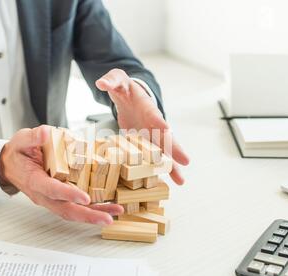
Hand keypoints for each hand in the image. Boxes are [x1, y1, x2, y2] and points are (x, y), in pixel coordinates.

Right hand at [0, 125, 122, 224]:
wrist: (10, 166)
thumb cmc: (18, 153)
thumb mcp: (21, 140)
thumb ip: (33, 137)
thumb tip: (45, 132)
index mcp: (35, 180)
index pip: (52, 190)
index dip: (68, 194)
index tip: (84, 197)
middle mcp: (44, 195)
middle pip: (66, 210)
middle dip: (88, 215)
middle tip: (107, 218)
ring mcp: (52, 199)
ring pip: (73, 212)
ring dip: (94, 215)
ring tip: (113, 214)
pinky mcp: (59, 199)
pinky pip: (76, 207)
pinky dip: (92, 209)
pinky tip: (108, 208)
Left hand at [96, 69, 189, 184]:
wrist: (127, 94)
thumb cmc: (124, 87)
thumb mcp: (117, 80)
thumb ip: (111, 80)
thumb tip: (101, 82)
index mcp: (147, 107)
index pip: (154, 115)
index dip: (159, 122)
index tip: (167, 130)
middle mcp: (153, 123)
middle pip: (166, 137)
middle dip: (174, 149)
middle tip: (185, 162)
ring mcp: (150, 135)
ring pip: (163, 151)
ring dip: (171, 166)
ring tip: (180, 181)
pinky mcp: (144, 143)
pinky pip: (152, 157)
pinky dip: (157, 169)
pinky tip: (163, 183)